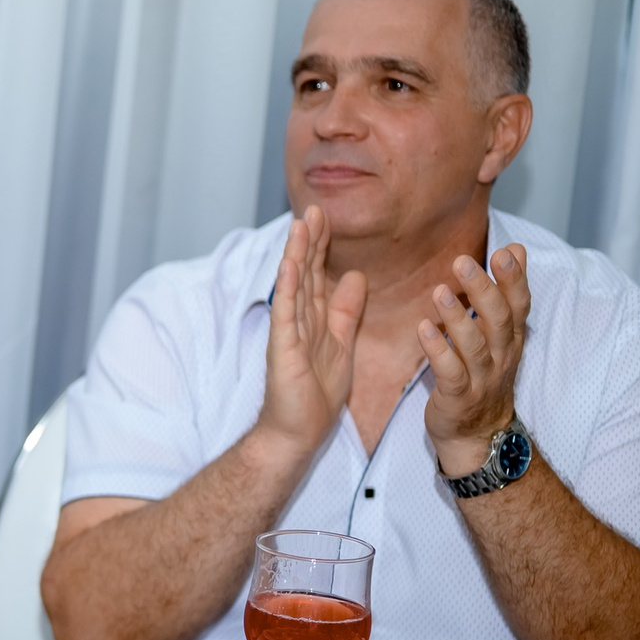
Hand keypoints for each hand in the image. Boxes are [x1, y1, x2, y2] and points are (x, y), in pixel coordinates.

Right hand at [256, 205, 364, 456]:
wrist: (298, 431)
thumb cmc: (315, 394)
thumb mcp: (343, 343)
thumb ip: (347, 311)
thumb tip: (357, 276)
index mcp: (314, 318)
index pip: (317, 274)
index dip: (322, 246)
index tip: (326, 216)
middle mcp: (298, 320)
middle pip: (304, 272)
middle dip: (309, 240)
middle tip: (314, 208)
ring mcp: (288, 333)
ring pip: (294, 286)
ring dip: (296, 254)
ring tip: (299, 224)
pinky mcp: (282, 348)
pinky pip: (286, 313)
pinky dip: (287, 287)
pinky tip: (289, 264)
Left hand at [421, 242, 530, 475]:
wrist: (478, 435)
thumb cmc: (484, 376)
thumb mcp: (500, 334)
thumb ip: (504, 292)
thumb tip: (514, 248)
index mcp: (510, 338)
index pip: (519, 304)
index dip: (515, 279)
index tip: (505, 251)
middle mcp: (501, 355)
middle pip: (498, 319)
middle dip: (483, 289)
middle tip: (463, 261)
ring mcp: (482, 378)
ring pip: (474, 345)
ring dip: (456, 317)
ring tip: (438, 290)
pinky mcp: (459, 396)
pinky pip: (450, 372)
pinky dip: (438, 350)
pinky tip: (422, 329)